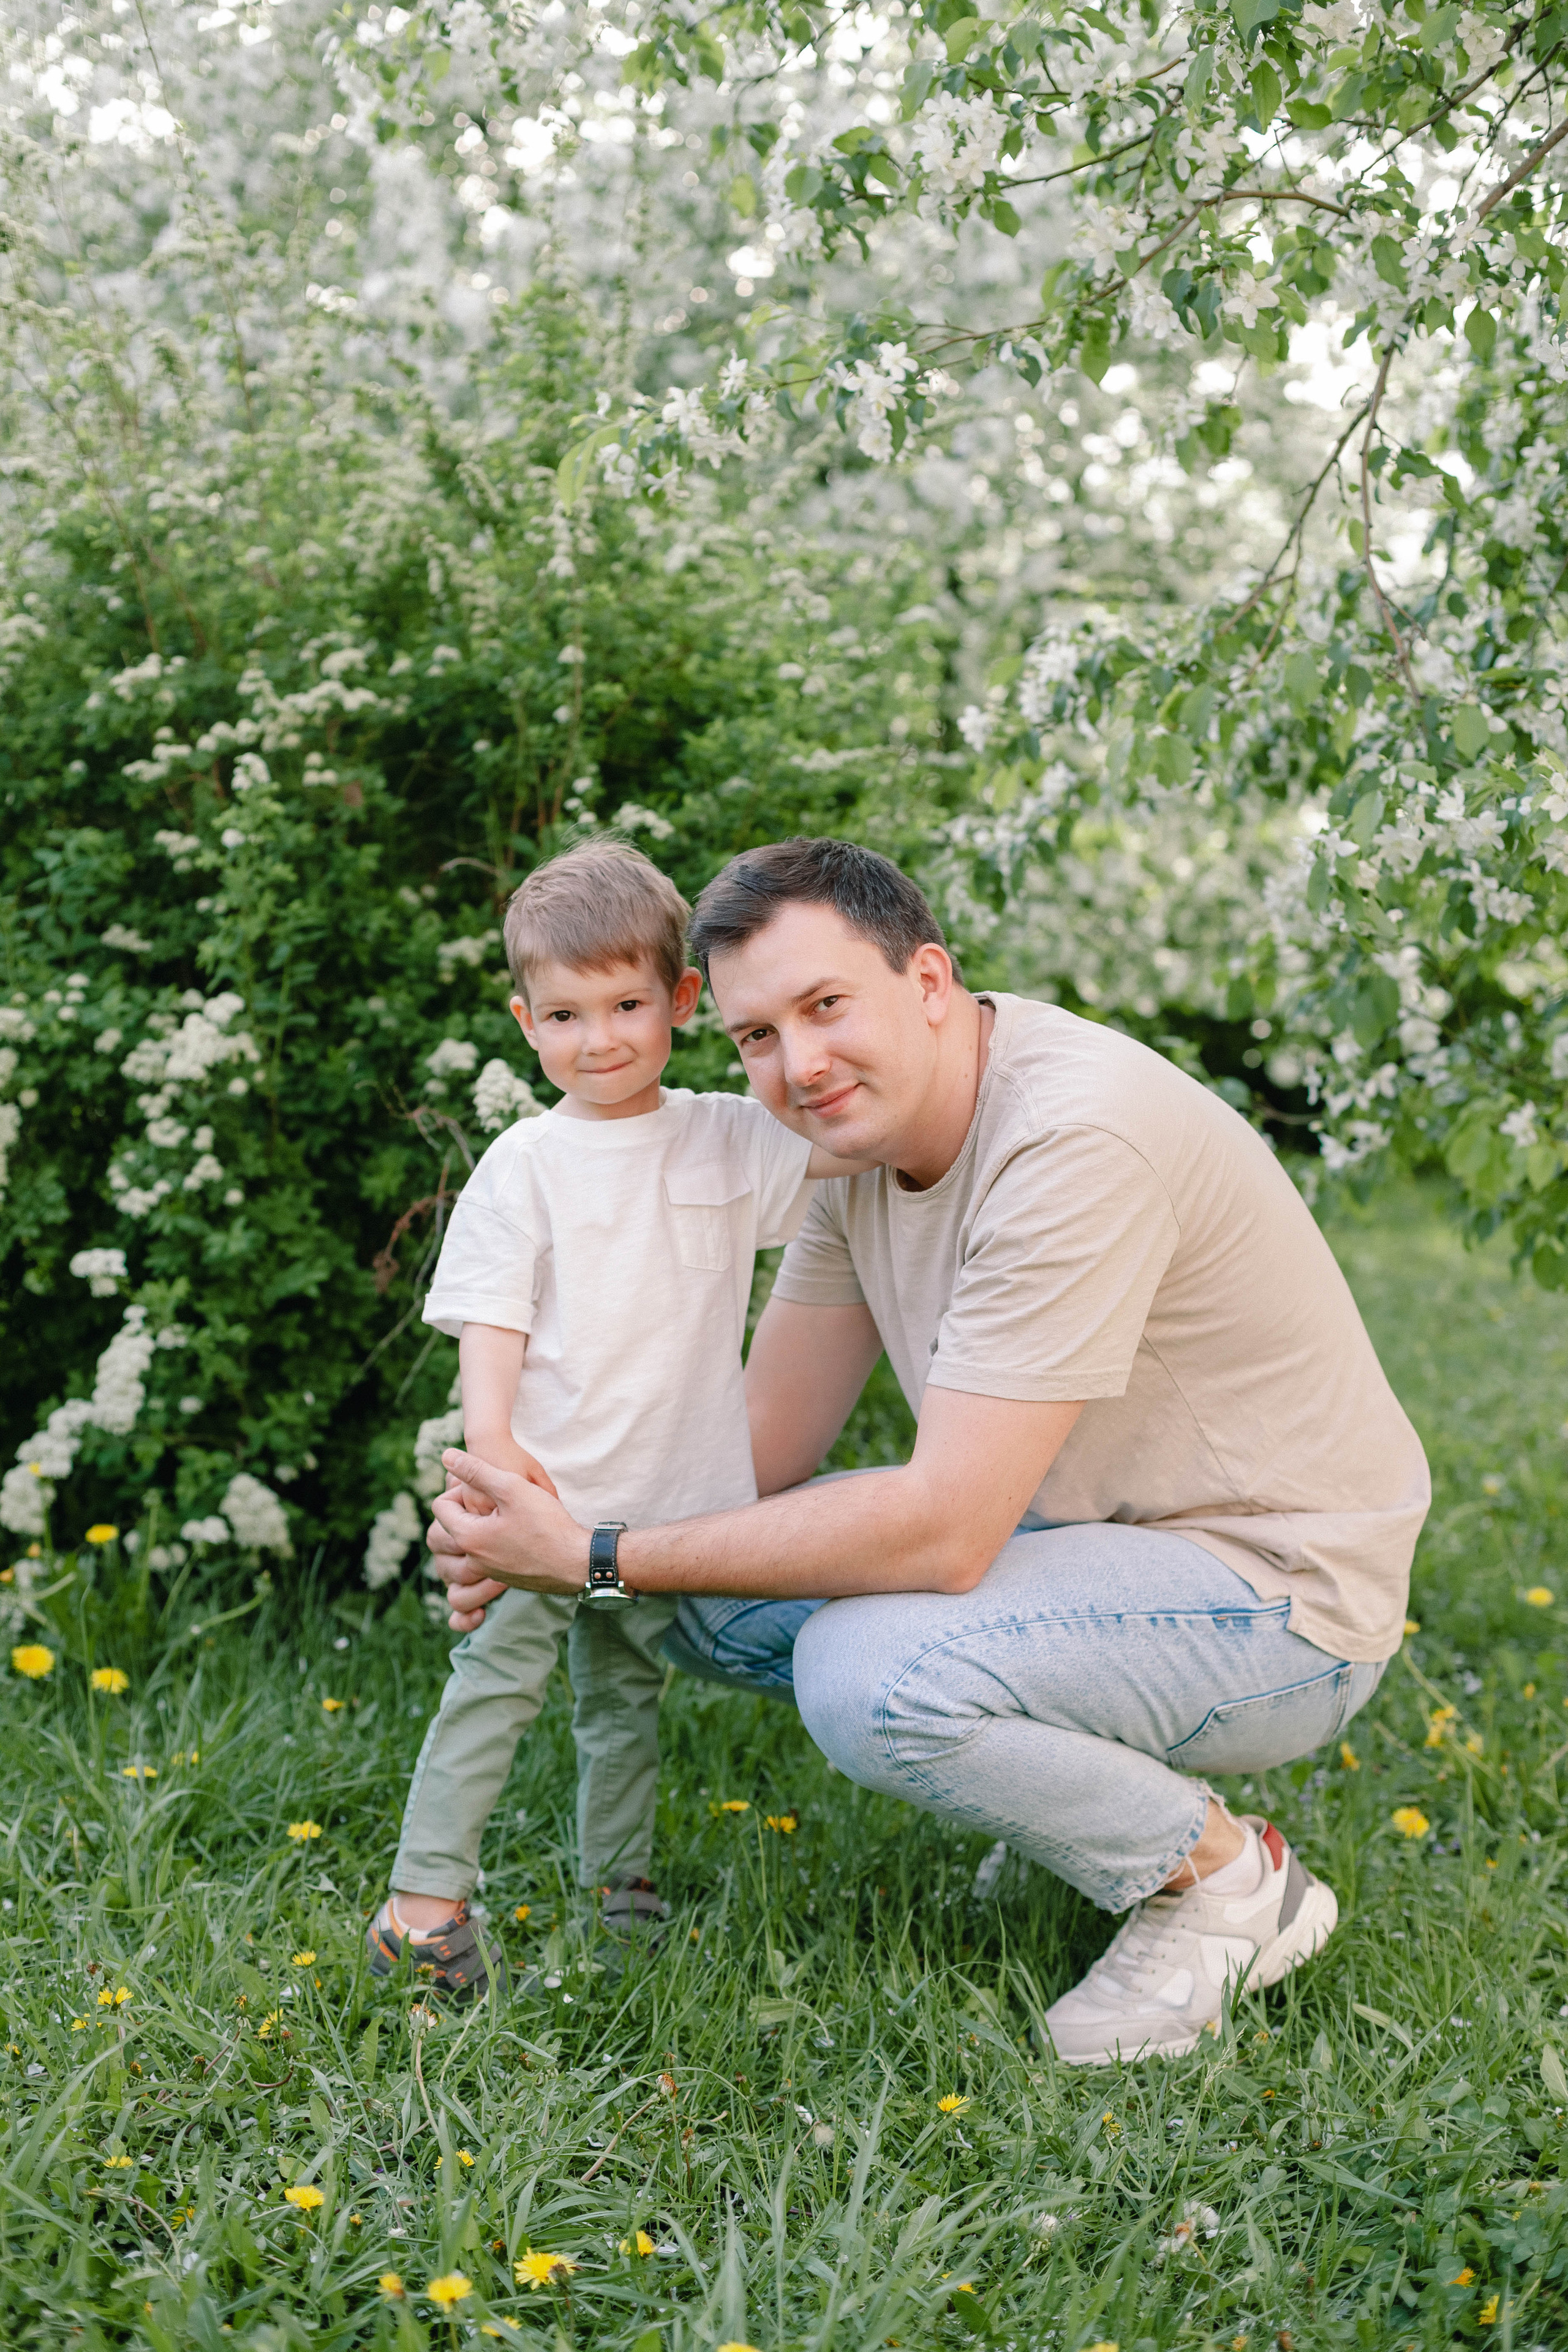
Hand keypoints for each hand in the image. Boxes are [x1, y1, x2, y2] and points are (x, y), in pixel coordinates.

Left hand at [427, 1447, 588, 1616]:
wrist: (579, 1563)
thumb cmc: (548, 1525)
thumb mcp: (511, 1488)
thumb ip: (476, 1470)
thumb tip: (446, 1455)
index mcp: (467, 1537)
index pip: (440, 1505)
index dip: (460, 1488)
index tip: (487, 1487)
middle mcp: (472, 1560)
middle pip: (454, 1523)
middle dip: (470, 1506)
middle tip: (501, 1497)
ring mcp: (488, 1572)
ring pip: (473, 1539)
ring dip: (485, 1522)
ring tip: (513, 1512)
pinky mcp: (505, 1578)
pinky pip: (489, 1555)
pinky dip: (498, 1540)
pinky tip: (523, 1530)